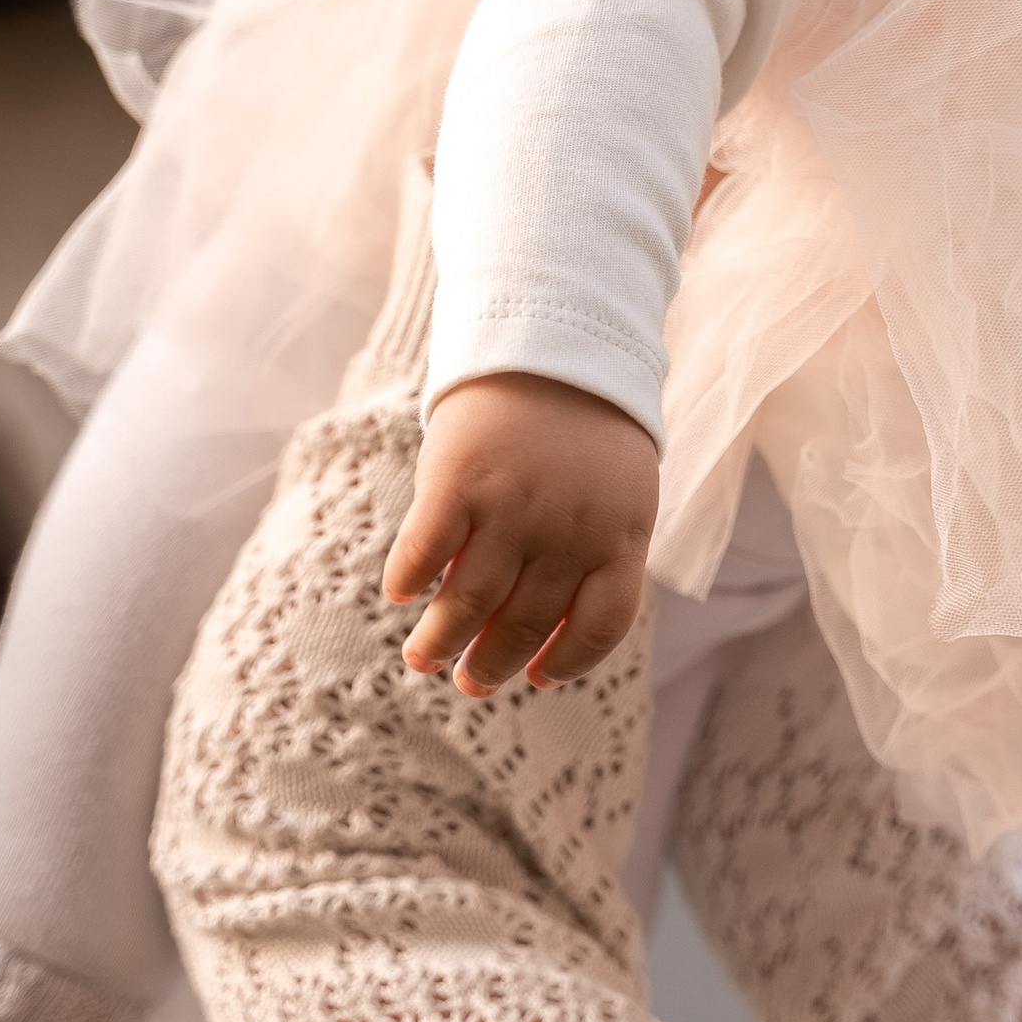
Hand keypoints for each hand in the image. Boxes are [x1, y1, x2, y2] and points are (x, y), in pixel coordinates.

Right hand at [387, 372, 658, 691]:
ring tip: (422, 657)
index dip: (569, 661)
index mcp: (621, 535)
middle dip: (490, 664)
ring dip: (440, 640)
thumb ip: (593, 552)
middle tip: (467, 683)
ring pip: (470, 604)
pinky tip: (401, 593)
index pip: (602, 626)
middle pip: (526, 625)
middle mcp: (570, 531)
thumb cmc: (584, 429)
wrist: (551, 337)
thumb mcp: (615, 491)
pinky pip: (425, 553)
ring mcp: (514, 508)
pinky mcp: (460, 481)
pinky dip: (408, 580)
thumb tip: (537, 636)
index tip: (539, 677)